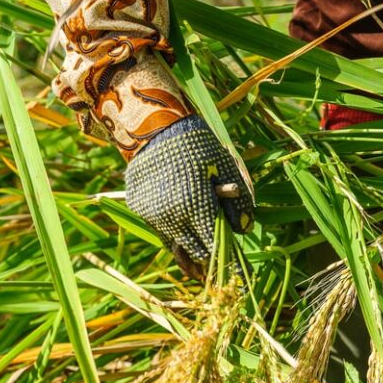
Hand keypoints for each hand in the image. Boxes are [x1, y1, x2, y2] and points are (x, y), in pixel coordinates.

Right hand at [125, 115, 253, 277]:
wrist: (155, 129)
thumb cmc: (198, 146)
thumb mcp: (224, 170)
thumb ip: (237, 203)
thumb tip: (243, 230)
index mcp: (196, 207)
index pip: (214, 244)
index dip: (225, 249)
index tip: (232, 252)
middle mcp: (172, 217)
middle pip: (195, 250)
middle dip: (208, 247)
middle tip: (217, 237)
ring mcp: (153, 215)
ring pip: (176, 243)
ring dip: (189, 240)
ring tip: (200, 228)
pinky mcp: (140, 209)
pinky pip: (160, 229)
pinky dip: (172, 228)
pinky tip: (181, 214)